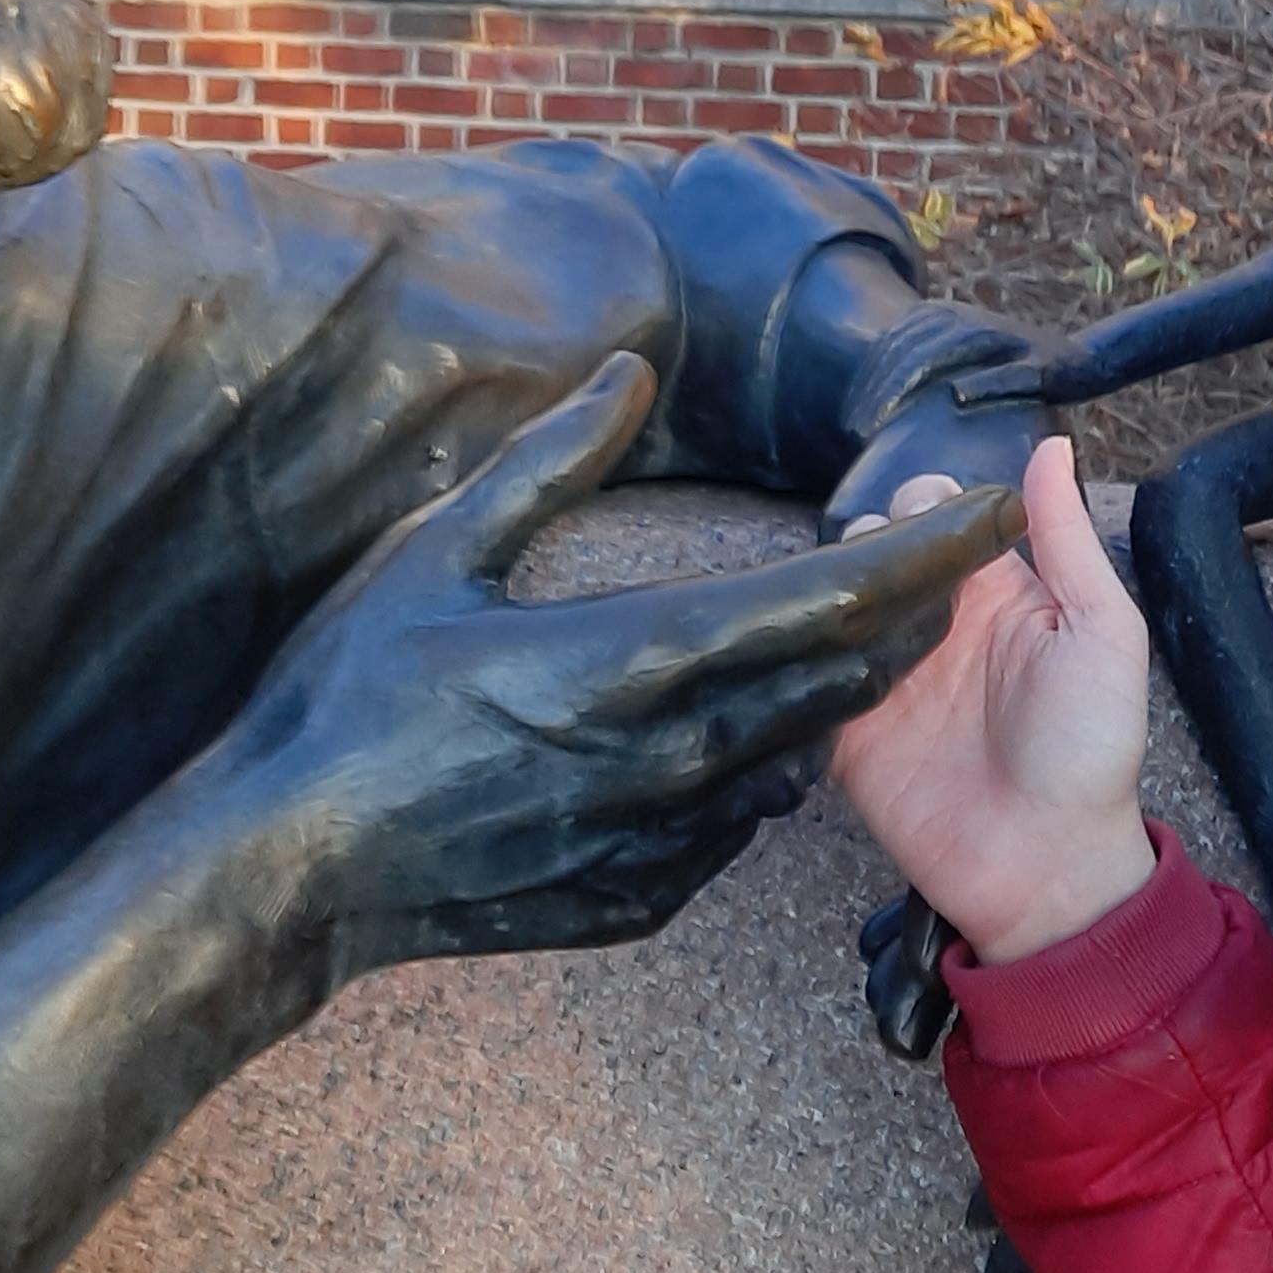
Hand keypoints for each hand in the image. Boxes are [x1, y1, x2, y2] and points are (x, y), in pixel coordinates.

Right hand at [199, 352, 1021, 995]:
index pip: (823, 595)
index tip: (989, 504)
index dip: (923, 549)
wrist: (282, 875)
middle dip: (909, 612)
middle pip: (838, 676)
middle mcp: (669, 754)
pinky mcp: (638, 899)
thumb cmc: (343, 696)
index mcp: (632, 655)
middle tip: (951, 556)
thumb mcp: (437, 551)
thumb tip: (628, 373)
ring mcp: (658, 839)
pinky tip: (737, 735)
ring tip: (871, 631)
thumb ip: (550, 461)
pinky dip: (752, 770)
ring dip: (838, 689)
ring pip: (795, 753)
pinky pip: (732, 827)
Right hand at [829, 436, 1155, 964]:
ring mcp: (881, 675)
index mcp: (990, 591)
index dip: (921, 500)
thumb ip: (1067, 541)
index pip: (933, 511)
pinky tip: (800, 640)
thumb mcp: (1102, 632)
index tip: (923, 518)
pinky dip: (795, 652)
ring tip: (840, 602)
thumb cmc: (1091, 749)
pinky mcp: (842, 730)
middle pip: (869, 544)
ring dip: (825, 587)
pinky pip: (802, 673)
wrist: (1047, 868)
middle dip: (864, 537)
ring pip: (828, 598)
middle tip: (879, 568)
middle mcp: (930, 623)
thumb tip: (1050, 444)